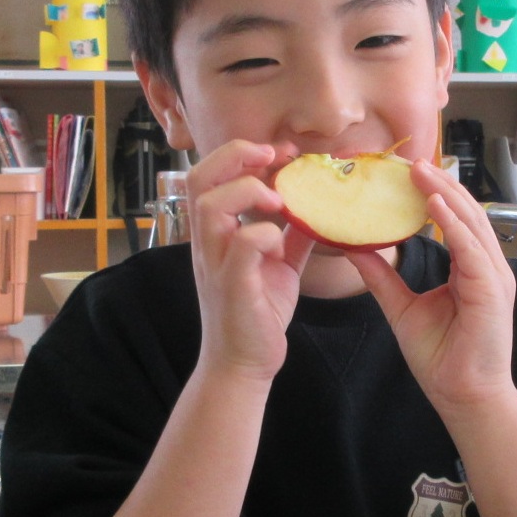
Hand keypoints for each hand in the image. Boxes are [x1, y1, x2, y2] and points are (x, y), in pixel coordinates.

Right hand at [187, 140, 313, 381]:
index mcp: (216, 232)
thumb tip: (318, 205)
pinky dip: (264, 234)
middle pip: (199, 178)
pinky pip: (241, 246)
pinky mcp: (233, 286)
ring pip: (211, 205)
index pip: (209, 173)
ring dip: (248, 191)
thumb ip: (292, 233)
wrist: (244, 364)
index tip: (281, 151)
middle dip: (237, 155)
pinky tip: (279, 241)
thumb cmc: (257, 313)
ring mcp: (216, 263)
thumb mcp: (279, 264)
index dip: (242, 152)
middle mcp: (208, 242)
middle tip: (273, 156)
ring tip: (279, 199)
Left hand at [349, 160, 515, 413]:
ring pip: (471, 222)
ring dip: (445, 194)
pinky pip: (471, 248)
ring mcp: (495, 277)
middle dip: (440, 184)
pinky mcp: (492, 290)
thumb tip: (355, 249)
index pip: (454, 220)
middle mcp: (487, 267)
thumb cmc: (441, 357)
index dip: (434, 194)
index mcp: (471, 269)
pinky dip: (453, 224)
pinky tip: (433, 204)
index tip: (408, 172)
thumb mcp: (402, 307)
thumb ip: (382, 277)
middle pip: (465, 213)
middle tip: (412, 160)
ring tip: (420, 171)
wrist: (462, 396)